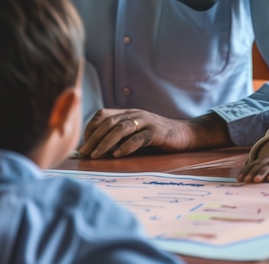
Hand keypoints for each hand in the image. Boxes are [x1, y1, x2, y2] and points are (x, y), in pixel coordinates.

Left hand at [78, 109, 230, 157]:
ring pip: (121, 129)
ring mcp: (147, 122)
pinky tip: (118, 155)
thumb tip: (95, 150)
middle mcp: (135, 114)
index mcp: (128, 113)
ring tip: (96, 156)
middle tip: (83, 153)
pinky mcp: (157, 133)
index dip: (90, 128)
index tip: (82, 144)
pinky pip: (140, 138)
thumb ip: (119, 136)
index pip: (102, 114)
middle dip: (94, 138)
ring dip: (106, 142)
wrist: (185, 134)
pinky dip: (127, 146)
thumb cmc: (157, 137)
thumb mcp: (136, 132)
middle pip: (109, 122)